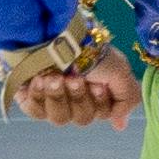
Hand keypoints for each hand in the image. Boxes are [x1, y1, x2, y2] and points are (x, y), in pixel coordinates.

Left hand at [6, 40, 137, 129]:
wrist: (52, 33)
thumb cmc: (88, 48)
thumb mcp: (119, 69)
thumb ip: (127, 97)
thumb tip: (120, 124)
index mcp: (98, 91)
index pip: (102, 114)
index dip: (99, 103)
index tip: (97, 85)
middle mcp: (76, 97)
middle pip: (82, 119)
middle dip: (78, 98)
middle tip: (74, 78)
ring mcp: (53, 99)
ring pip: (59, 118)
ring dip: (58, 96)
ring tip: (54, 77)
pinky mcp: (30, 98)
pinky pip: (36, 112)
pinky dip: (39, 96)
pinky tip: (39, 79)